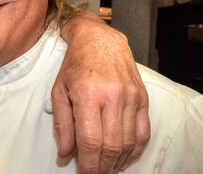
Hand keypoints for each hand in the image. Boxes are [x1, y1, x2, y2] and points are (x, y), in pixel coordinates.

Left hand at [52, 14, 149, 172]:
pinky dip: (135, 150)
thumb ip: (62, 125)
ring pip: (128, 142)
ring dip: (118, 162)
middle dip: (103, 167)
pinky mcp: (143, 98)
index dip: (88, 164)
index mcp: (88, 95)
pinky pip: (143, 132)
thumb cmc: (75, 65)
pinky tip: (124, 158)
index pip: (90, 141)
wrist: (100, 40)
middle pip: (111, 146)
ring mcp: (131, 97)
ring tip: (107, 169)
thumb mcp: (59, 91)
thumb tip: (65, 154)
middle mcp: (112, 96)